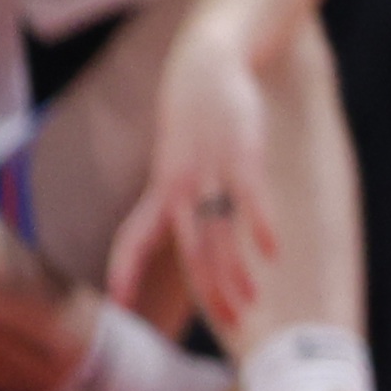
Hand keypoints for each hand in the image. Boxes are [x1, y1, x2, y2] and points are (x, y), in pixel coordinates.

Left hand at [105, 12, 277, 331]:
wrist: (204, 66)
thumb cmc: (193, 117)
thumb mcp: (174, 158)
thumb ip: (172, 195)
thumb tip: (183, 226)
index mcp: (161, 190)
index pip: (133, 237)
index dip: (123, 270)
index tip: (118, 306)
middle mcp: (178, 188)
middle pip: (190, 250)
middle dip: (207, 291)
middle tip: (227, 324)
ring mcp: (210, 172)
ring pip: (217, 233)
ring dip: (232, 272)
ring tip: (248, 303)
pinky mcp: (242, 154)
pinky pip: (249, 198)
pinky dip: (259, 227)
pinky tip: (271, 253)